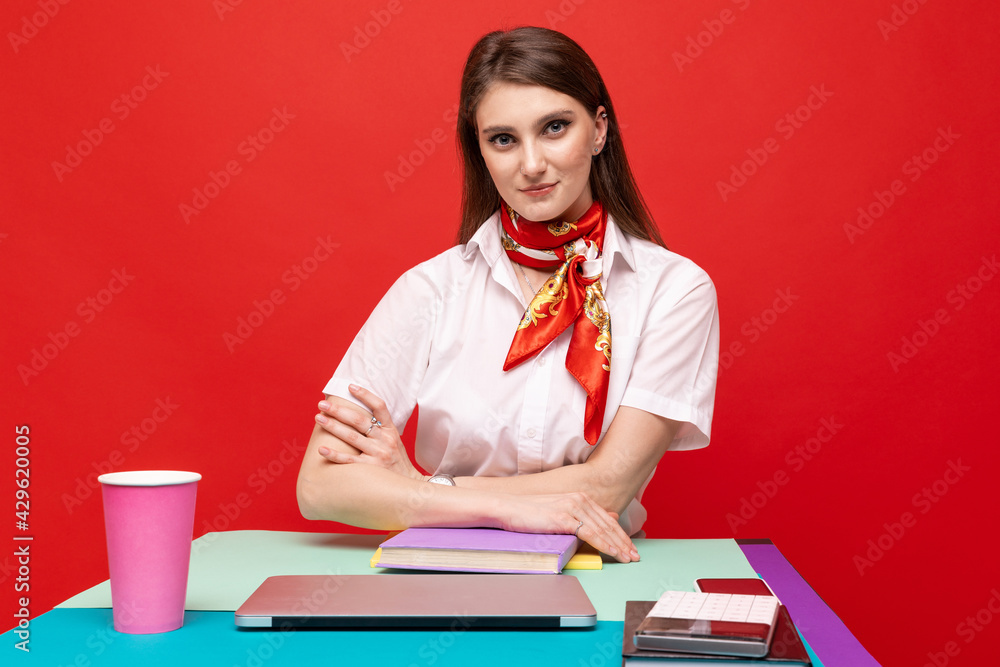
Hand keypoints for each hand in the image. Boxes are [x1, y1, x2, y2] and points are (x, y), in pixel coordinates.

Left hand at [314, 385, 425, 481]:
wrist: (408, 487)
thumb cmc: (396, 462)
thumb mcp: (394, 441)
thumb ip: (379, 429)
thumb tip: (357, 415)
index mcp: (391, 431)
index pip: (379, 407)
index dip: (365, 395)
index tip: (350, 387)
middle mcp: (385, 440)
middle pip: (360, 420)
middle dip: (339, 410)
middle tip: (323, 404)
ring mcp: (378, 454)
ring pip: (352, 437)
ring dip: (333, 426)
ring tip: (318, 418)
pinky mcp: (370, 469)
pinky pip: (349, 460)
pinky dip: (334, 455)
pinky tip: (321, 449)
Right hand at [496, 491, 638, 562]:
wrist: (509, 508)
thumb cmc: (531, 512)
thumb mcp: (561, 510)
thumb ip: (583, 514)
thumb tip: (608, 516)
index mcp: (580, 498)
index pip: (607, 519)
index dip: (621, 534)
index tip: (631, 547)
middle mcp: (580, 500)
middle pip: (608, 525)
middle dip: (624, 542)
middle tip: (635, 556)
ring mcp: (572, 507)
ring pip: (602, 530)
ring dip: (618, 546)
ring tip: (628, 558)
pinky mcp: (564, 518)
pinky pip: (590, 534)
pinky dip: (604, 544)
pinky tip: (613, 553)